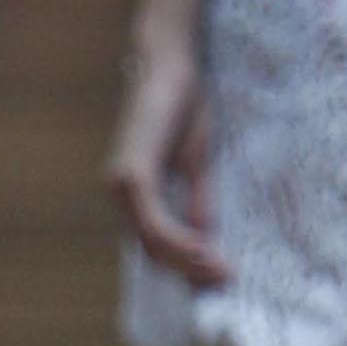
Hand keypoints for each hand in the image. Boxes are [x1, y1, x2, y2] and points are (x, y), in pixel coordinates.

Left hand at [107, 34, 224, 287]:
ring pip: (152, 243)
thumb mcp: (197, 163)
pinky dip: (179, 240)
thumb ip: (196, 199)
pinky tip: (205, 250)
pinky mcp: (132, 174)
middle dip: (190, 271)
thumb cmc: (184, 106)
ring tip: (222, 270)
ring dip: (188, 261)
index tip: (218, 280)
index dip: (185, 266)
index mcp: (133, 194)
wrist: (170, 64)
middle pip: (152, 251)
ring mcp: (121, 186)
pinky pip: (153, 222)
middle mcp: (119, 194)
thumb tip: (205, 237)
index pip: (155, 244)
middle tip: (226, 281)